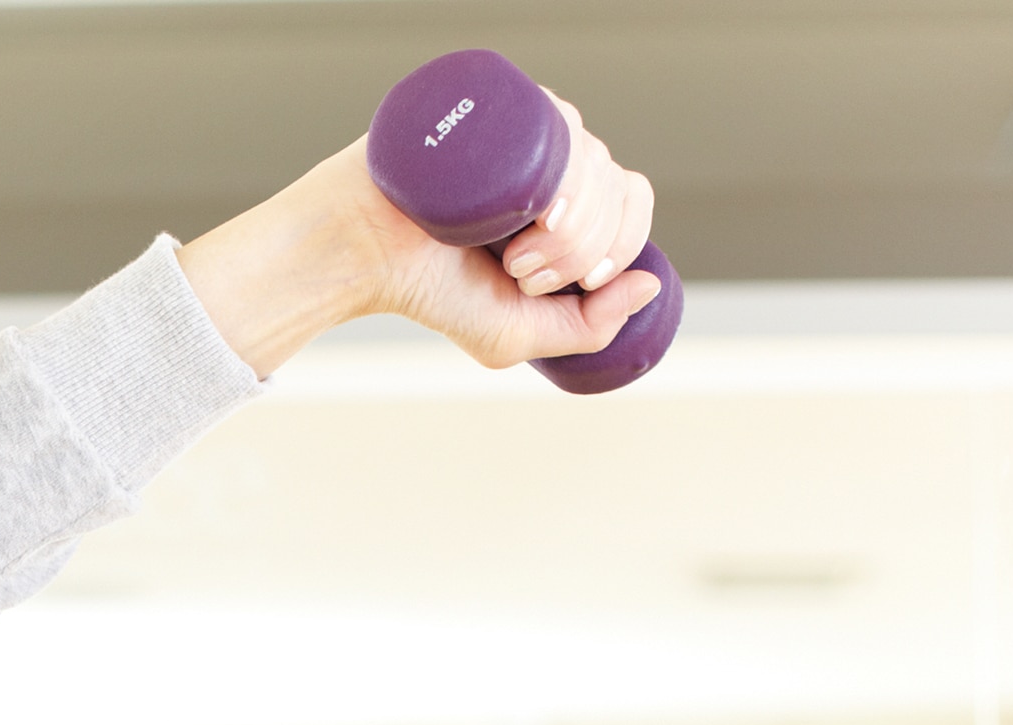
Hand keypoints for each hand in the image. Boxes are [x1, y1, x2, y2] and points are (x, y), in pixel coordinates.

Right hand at [174, 91, 658, 376]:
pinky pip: (561, 122)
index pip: (632, 202)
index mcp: (567, 199)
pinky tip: (535, 208)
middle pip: (619, 185)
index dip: (619, 248)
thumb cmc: (429, 291)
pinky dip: (564, 173)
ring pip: (596, 160)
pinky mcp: (497, 105)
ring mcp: (526, 127)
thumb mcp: (517, 331)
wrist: (360, 254)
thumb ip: (588, 327)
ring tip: (509, 254)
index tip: (566, 285)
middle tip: (520, 275)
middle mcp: (553, 157)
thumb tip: (652, 282)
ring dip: (571, 227)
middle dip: (584, 251)